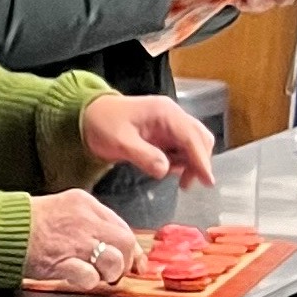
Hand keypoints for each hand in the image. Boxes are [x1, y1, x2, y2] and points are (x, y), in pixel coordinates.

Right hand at [25, 189, 141, 291]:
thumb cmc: (27, 222)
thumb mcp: (63, 209)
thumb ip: (89, 222)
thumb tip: (114, 244)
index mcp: (84, 203)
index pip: (122, 226)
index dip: (133, 249)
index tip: (135, 262)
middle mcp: (84, 220)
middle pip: (125, 242)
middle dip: (124, 262)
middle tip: (113, 272)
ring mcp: (74, 241)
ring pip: (113, 260)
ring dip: (110, 273)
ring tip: (97, 276)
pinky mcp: (61, 261)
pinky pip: (89, 276)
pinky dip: (88, 281)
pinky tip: (79, 278)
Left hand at [80, 94, 216, 189]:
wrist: (88, 115)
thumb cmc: (101, 123)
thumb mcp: (118, 141)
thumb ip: (143, 155)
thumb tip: (165, 170)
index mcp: (164, 112)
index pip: (191, 136)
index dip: (201, 159)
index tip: (207, 180)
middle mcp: (172, 116)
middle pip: (199, 139)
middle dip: (199, 162)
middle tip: (187, 184)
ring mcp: (170, 124)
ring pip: (194, 144)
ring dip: (191, 163)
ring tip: (178, 179)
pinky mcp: (165, 133)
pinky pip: (183, 148)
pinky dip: (182, 161)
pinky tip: (168, 169)